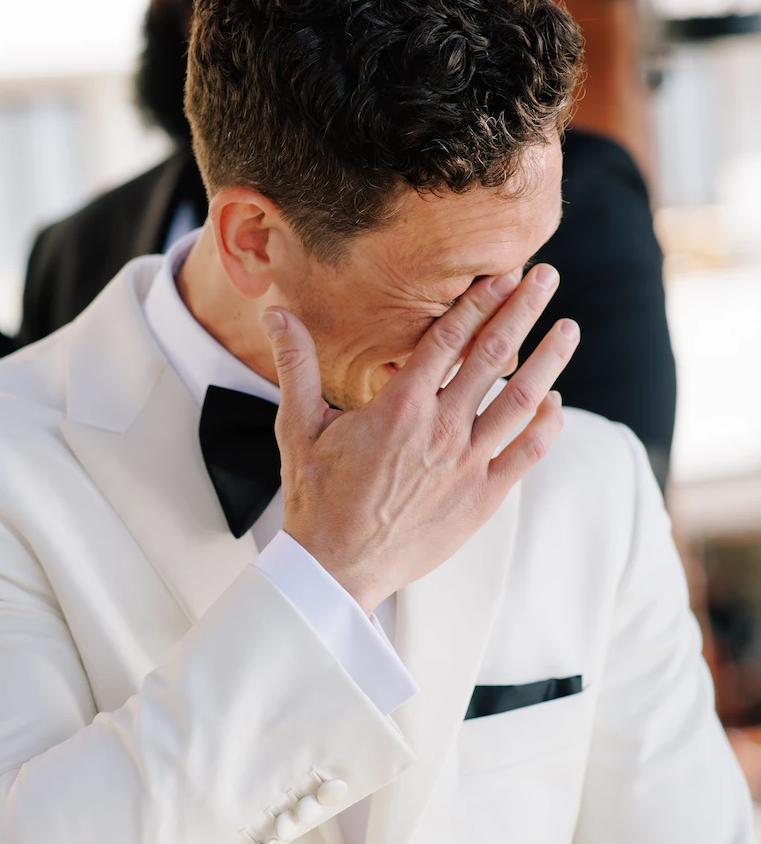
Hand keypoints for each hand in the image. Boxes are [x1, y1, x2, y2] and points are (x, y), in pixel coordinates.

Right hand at [263, 265, 579, 613]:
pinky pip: (527, 454)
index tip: (503, 274)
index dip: (480, 301)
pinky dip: (546, 425)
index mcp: (399, 406)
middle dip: (523, 311)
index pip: (450, 338)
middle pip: (493, 356)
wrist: (337, 569)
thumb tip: (275, 315)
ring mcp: (466, 465)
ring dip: (549, 360)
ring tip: (568, 329)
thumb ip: (296, 366)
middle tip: (546, 278)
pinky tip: (556, 402)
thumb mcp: (299, 427)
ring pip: (521, 400)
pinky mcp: (482, 498)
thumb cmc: (316, 498)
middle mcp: (441, 430)